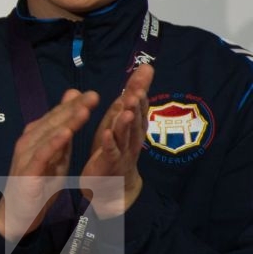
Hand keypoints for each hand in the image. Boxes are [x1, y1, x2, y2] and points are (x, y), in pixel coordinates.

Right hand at [0, 88, 95, 246]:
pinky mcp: (28, 172)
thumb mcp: (58, 156)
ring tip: (84, 110)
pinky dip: (54, 143)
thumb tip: (74, 104)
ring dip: (66, 121)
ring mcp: (26, 155)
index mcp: (37, 137)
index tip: (93, 94)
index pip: (57, 116)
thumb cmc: (40, 184)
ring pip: (49, 134)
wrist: (18, 213)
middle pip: (54, 121)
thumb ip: (65, 131)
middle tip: (93, 96)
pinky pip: (42, 154)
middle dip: (74, 108)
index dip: (74, 104)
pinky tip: (66, 133)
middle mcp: (29, 141)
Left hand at [80, 64, 152, 217]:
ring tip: (127, 108)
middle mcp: (131, 137)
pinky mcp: (109, 164)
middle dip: (137, 103)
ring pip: (125, 135)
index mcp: (131, 125)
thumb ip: (128, 97)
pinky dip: (110, 143)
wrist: (112, 185)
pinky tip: (108, 133)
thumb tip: (144, 69)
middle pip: (135, 118)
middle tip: (138, 89)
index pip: (139, 104)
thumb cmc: (115, 146)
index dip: (141, 88)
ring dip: (126, 122)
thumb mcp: (119, 119)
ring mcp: (122, 152)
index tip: (144, 71)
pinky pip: (110, 153)